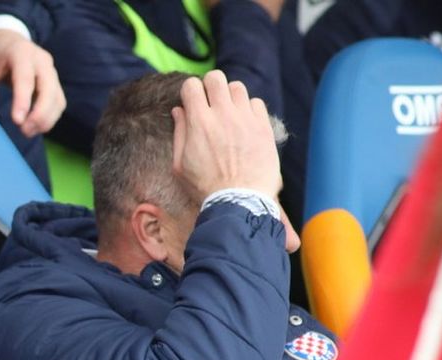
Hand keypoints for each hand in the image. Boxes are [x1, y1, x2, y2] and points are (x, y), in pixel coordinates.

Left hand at [0, 30, 64, 135]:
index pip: (25, 78)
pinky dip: (49, 118)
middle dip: (40, 114)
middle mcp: (41, 60)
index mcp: (21, 52)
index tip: (17, 120)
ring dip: (46, 119)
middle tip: (24, 131)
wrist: (5, 38)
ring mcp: (51, 71)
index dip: (23, 101)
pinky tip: (34, 127)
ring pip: (57, 99)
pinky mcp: (53, 83)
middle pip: (49, 89)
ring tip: (27, 132)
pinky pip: (58, 103)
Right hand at [170, 71, 281, 198]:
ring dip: (230, 97)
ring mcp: (245, 118)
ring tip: (229, 113)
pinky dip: (249, 109)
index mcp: (199, 122)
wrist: (239, 201)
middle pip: (216, 77)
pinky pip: (256, 103)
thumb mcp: (180, 165)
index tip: (192, 102)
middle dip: (210, 86)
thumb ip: (179, 133)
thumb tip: (179, 110)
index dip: (190, 91)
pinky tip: (244, 124)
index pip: (192, 85)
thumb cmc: (205, 187)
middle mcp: (223, 114)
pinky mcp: (263, 126)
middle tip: (211, 102)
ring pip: (238, 87)